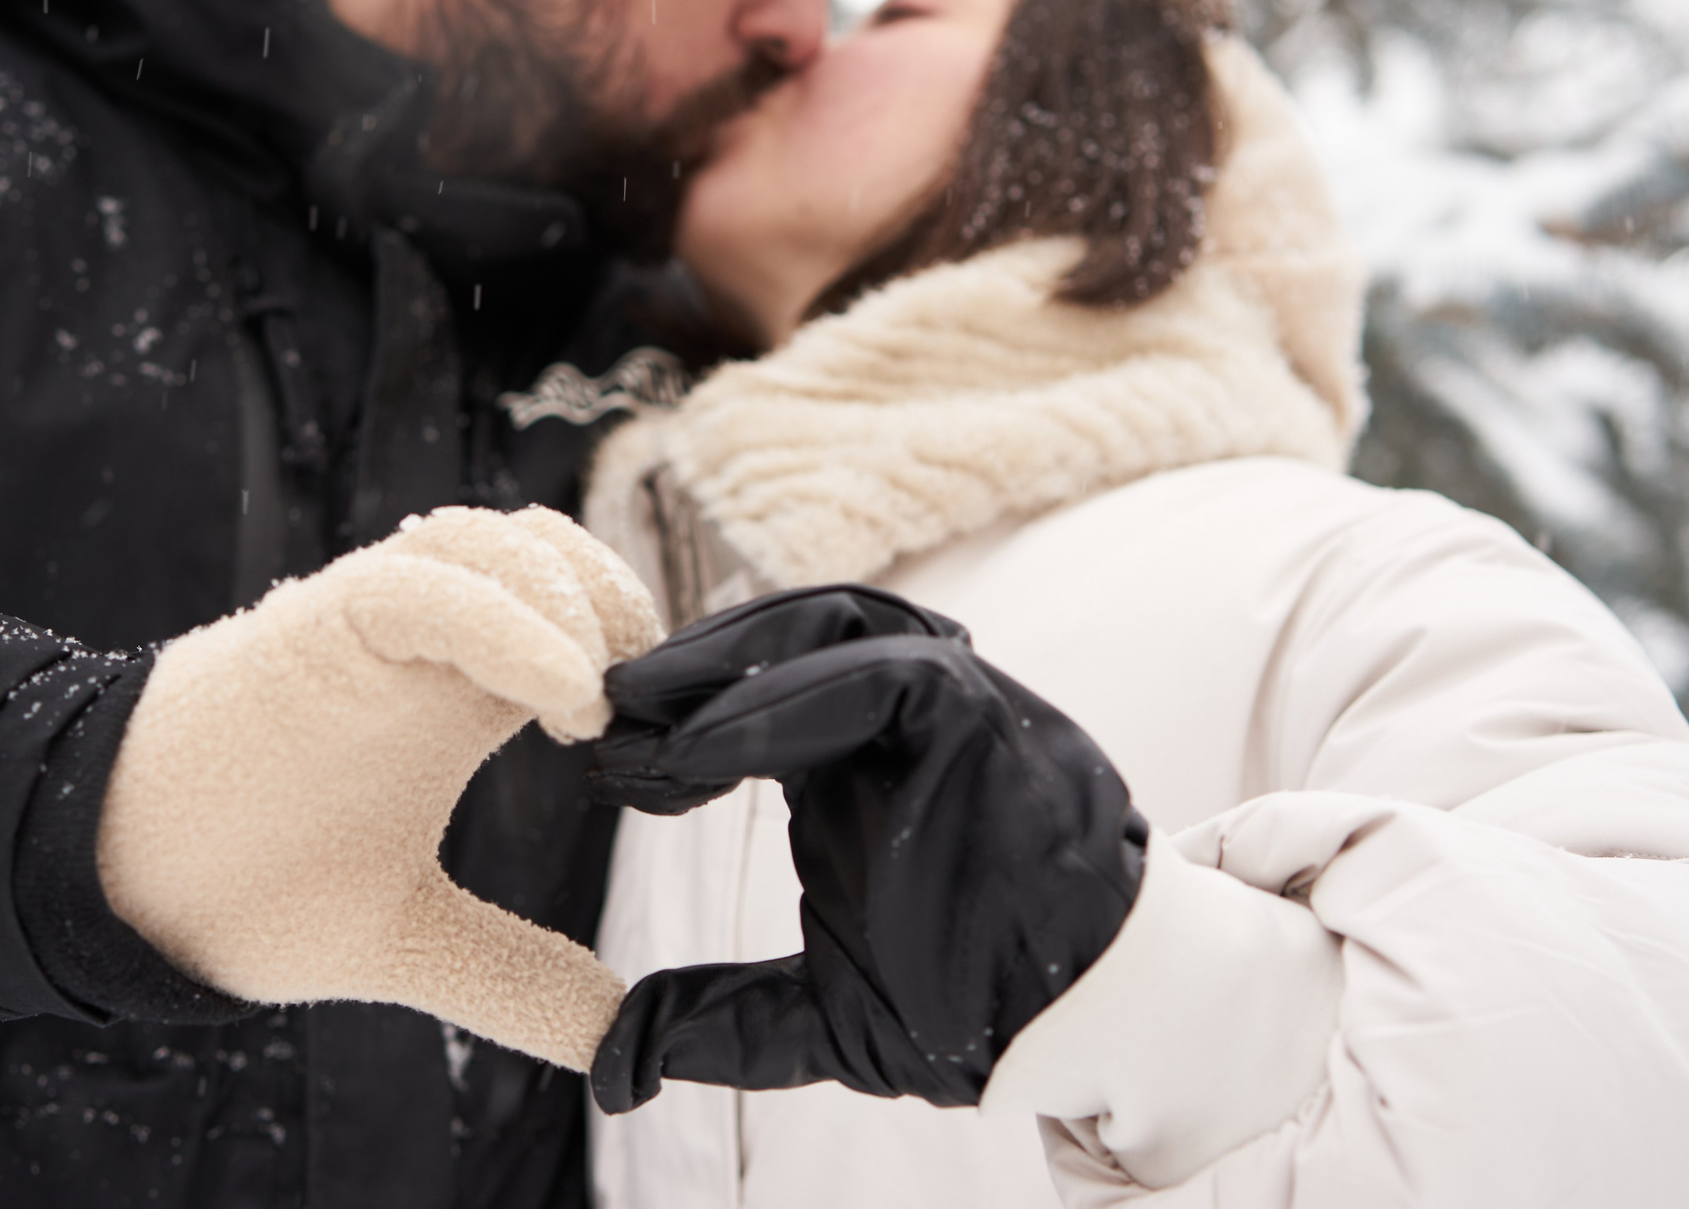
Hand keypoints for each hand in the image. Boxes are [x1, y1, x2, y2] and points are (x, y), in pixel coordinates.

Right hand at [97, 506, 662, 1071]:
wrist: (114, 885)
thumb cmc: (247, 889)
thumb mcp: (412, 938)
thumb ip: (515, 975)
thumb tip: (618, 1040)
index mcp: (458, 692)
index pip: (572, 605)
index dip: (635, 640)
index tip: (673, 742)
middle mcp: (424, 642)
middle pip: (548, 545)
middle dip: (616, 599)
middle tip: (646, 707)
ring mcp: (368, 626)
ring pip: (491, 539)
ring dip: (569, 597)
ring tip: (596, 704)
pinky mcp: (314, 626)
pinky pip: (421, 583)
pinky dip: (506, 619)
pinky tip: (565, 695)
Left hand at [588, 591, 1147, 1110]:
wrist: (1083, 1034)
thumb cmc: (979, 1010)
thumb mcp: (823, 1017)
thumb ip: (725, 1020)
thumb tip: (618, 1061)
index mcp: (861, 764)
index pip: (759, 693)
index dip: (678, 718)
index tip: (605, 764)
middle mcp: (906, 717)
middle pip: (786, 636)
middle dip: (690, 667)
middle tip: (605, 713)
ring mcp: (950, 703)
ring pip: (832, 626)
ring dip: (725, 662)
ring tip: (642, 715)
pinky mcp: (982, 710)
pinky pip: (876, 673)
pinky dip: (781, 698)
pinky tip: (702, 750)